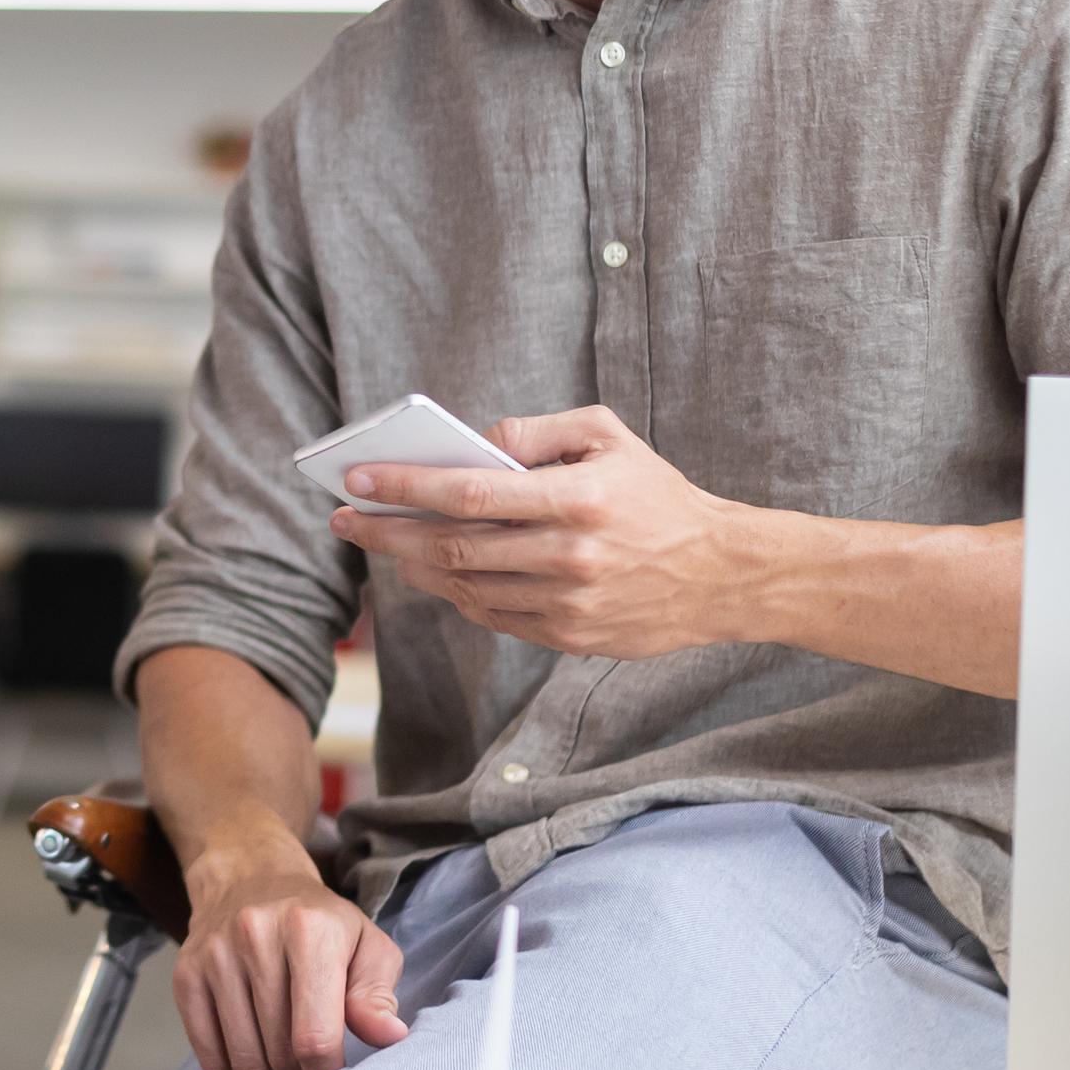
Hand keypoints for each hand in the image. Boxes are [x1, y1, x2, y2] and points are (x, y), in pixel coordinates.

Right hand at [172, 838, 409, 1069]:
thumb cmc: (320, 923)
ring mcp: (214, 958)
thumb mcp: (366, 944)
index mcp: (309, 931)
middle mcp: (255, 938)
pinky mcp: (186, 976)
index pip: (315, 1036)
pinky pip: (207, 1054)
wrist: (250, 878)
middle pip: (278, 1053)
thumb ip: (378, 993)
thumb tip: (390, 1038)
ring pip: (242, 1059)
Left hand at [334, 404, 755, 659]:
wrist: (721, 573)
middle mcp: (569, 555)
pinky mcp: (569, 638)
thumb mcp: (608, 436)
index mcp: (577, 499)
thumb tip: (472, 441)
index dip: (405, 487)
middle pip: (451, 547)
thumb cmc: (657, 495)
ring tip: (386, 543)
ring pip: (464, 587)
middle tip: (347, 519)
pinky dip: (456, 593)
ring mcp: (568, 604)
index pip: (468, 492)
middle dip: (388, 532)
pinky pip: (492, 616)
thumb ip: (536, 431)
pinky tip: (436, 572)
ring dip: (413, 566)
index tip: (358, 479)